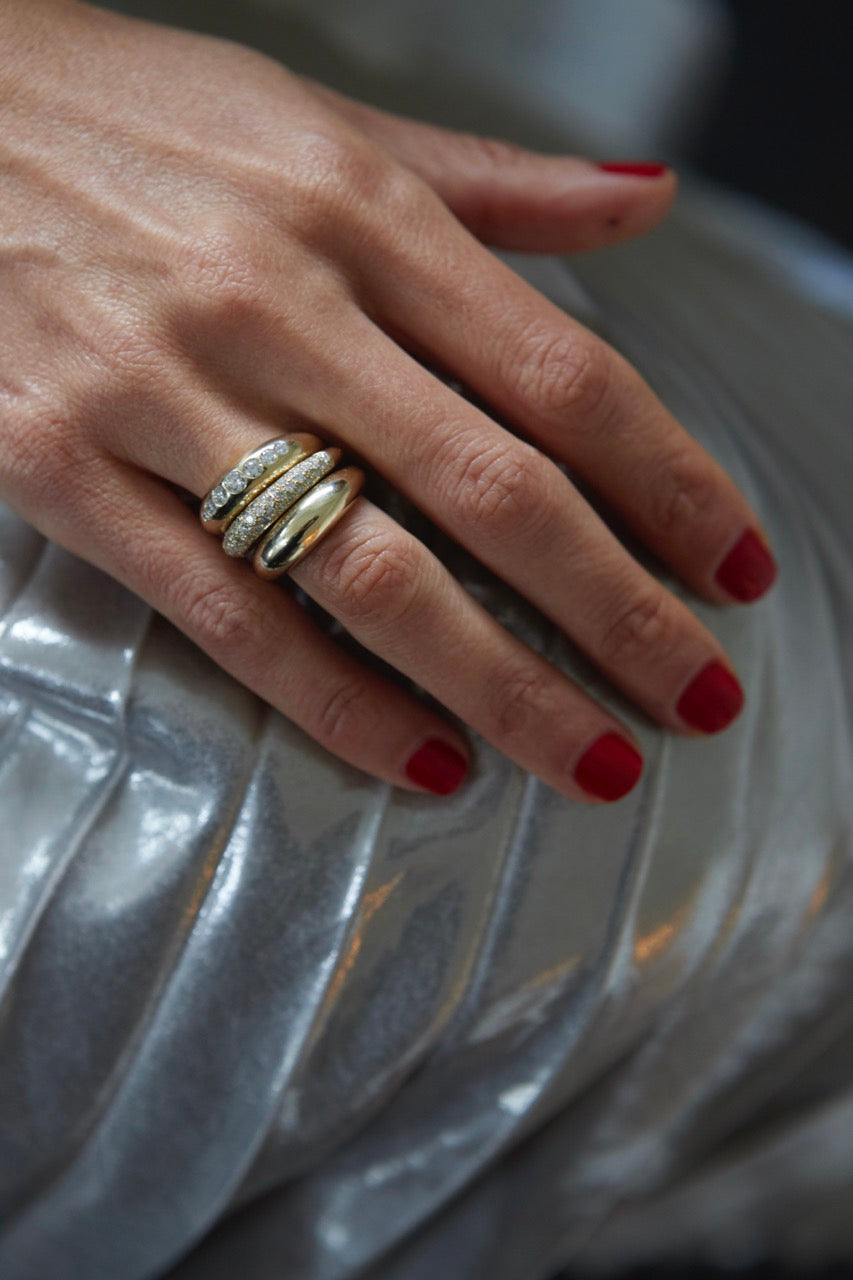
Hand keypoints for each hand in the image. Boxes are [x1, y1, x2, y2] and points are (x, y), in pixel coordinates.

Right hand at [0, 0, 775, 800]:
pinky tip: (425, 760)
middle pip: (494, 490)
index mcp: (359, 211)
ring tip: (595, 762)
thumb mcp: (316, 122)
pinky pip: (225, 614)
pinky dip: (334, 700)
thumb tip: (643, 204)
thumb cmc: (129, 118)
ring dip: (504, 685)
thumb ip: (489, 183)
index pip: (562, 372)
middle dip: (620, 613)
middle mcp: (278, 304)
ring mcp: (163, 395)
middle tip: (701, 701)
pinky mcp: (62, 470)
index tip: (735, 566)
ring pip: (371, 572)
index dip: (670, 482)